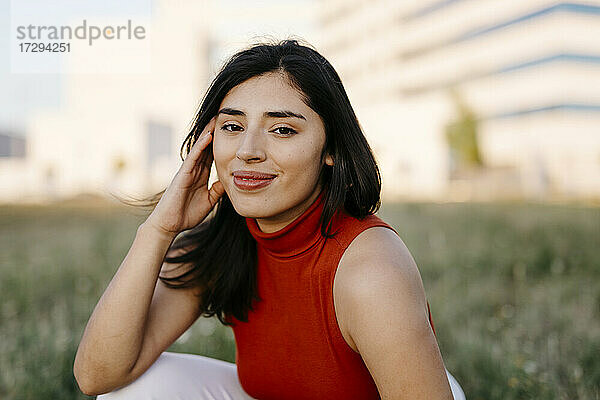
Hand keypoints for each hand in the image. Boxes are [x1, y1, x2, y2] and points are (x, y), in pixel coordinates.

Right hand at [144, 116, 224, 237]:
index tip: (233, 132)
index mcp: (201, 175)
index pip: (212, 155)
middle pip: (206, 146)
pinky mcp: (182, 174)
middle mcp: (194, 169)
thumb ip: (218, 190)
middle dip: (215, 132)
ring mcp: (188, 170)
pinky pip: (193, 157)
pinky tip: (209, 136)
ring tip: (218, 118)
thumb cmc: (187, 214)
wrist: (170, 225)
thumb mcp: (209, 200)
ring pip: (200, 147)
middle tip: (226, 117)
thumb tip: (230, 181)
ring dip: (208, 133)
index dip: (221, 143)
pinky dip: (201, 146)